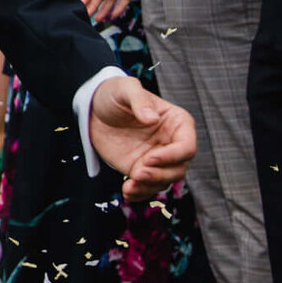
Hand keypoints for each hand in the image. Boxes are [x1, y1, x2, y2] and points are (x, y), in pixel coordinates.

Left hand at [86, 73, 196, 199]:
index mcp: (177, 123)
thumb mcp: (125, 89)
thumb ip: (139, 100)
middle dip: (160, 175)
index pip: (187, 147)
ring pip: (164, 181)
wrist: (94, 110)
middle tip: (138, 173)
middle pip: (179, 169)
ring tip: (129, 186)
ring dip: (149, 187)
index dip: (172, 156)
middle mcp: (171, 143)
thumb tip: (152, 118)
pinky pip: (147, 187)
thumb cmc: (115, 93)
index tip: (150, 158)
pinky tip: (126, 191)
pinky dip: (139, 193)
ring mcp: (158, 159)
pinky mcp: (142, 169)